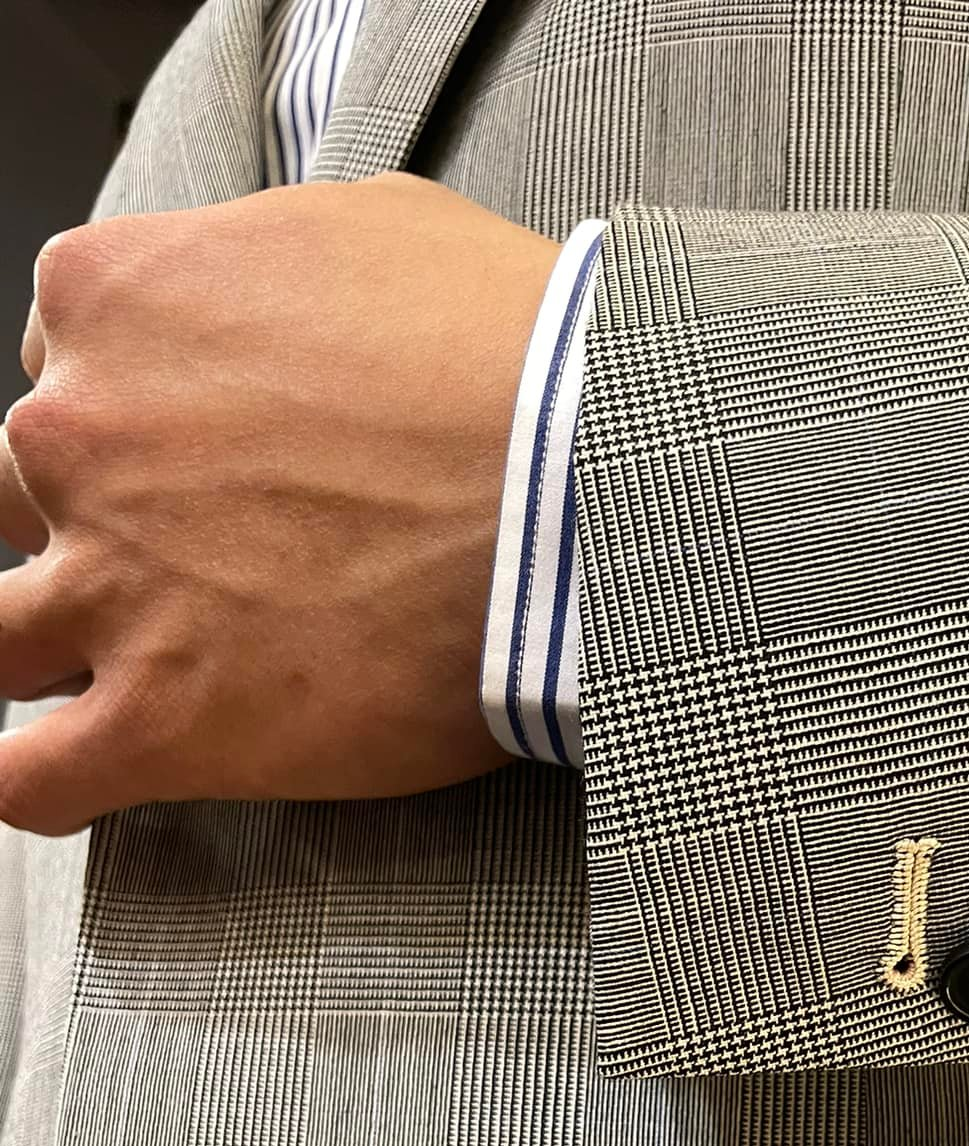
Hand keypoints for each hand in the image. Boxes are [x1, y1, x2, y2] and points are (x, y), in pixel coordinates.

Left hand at [0, 171, 561, 835]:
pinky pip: (28, 782)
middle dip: (100, 522)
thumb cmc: (515, 349)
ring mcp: (113, 586)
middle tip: (213, 548)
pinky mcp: (166, 721)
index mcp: (119, 302)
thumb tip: (276, 293)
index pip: (65, 359)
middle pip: (22, 492)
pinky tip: (79, 771)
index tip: (220, 448)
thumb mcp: (383, 224)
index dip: (143, 410)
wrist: (594, 479)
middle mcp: (79, 437)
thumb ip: (271, 251)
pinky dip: (33, 781)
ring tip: (135, 663)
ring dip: (47, 648)